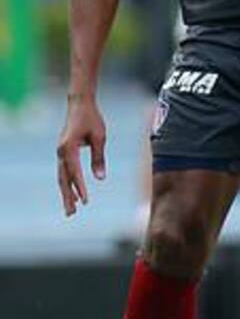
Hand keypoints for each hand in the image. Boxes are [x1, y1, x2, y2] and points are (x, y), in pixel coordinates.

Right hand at [57, 94, 106, 215]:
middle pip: (64, 179)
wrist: (80, 104)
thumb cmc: (92, 119)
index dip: (80, 187)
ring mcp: (61, 153)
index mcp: (69, 148)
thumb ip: (99, 158)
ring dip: (67, 193)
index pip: (74, 172)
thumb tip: (100, 178)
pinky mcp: (64, 152)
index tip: (86, 201)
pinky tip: (74, 194)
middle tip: (72, 213)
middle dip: (68, 197)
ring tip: (71, 209)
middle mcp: (61, 152)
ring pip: (62, 177)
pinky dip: (68, 184)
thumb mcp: (100, 137)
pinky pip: (65, 172)